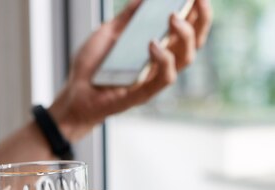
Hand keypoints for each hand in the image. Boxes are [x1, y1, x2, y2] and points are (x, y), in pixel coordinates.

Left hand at [49, 0, 212, 139]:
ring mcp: (153, 79)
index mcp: (157, 48)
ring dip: (184, 35)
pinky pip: (163, 78)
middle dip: (201, 19)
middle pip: (193, 42)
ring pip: (185, 59)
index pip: (187, 28)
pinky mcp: (143, 93)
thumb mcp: (108, 32)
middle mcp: (160, 63)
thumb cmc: (92, 66)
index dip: (198, 10)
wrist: (73, 93)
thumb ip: (127, 16)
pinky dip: (163, 59)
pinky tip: (152, 43)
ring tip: (172, 16)